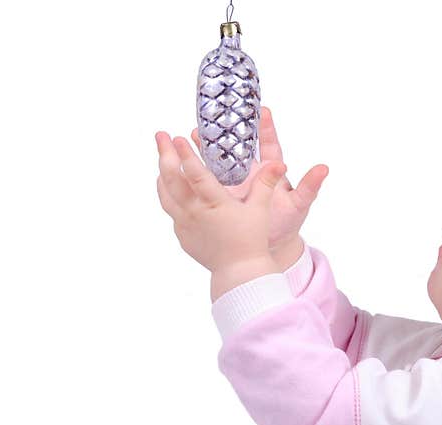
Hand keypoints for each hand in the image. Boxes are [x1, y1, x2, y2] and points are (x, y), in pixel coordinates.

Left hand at [155, 130, 283, 275]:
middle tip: (161, 135)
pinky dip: (167, 193)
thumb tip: (280, 163)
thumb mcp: (260, 210)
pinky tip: (169, 186)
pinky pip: (170, 209)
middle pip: (173, 179)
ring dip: (162, 173)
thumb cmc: (251, 240)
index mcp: (215, 204)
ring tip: (163, 157)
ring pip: (166, 194)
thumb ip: (266, 183)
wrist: (239, 272)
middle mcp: (195, 213)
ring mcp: (185, 224)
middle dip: (165, 154)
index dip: (186, 155)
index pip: (196, 175)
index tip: (177, 137)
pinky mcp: (182, 234)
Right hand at [191, 106, 328, 253]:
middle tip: (217, 115)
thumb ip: (309, 186)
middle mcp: (251, 173)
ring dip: (208, 147)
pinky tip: (183, 160)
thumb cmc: (287, 223)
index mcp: (271, 171)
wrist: (271, 246)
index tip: (264, 110)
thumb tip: (324, 168)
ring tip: (195, 133)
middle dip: (228, 131)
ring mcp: (234, 183)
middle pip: (238, 147)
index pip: (269, 145)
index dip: (266, 128)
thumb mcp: (299, 205)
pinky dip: (197, 170)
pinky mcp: (221, 195)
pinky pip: (208, 179)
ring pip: (220, 160)